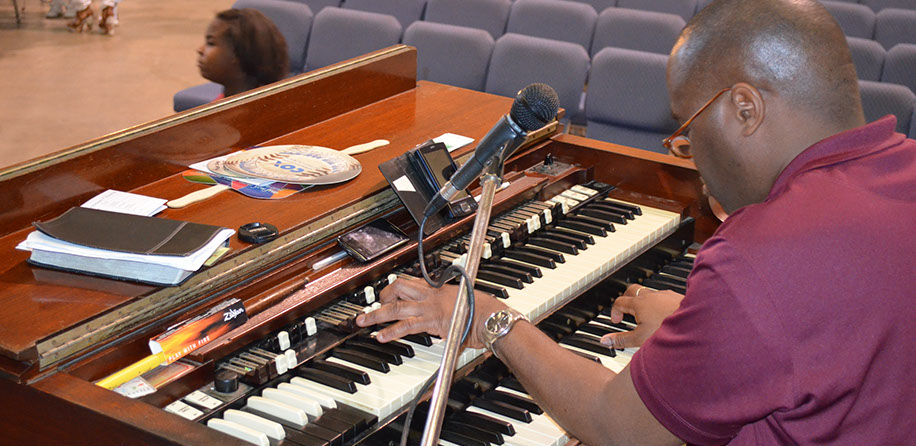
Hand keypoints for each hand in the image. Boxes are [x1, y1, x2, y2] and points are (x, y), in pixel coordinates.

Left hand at [355, 276, 506, 347]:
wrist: (490, 317)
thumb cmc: (482, 312)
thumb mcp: (462, 304)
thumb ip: (450, 308)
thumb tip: (446, 319)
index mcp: (437, 288)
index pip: (411, 283)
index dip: (395, 290)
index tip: (388, 296)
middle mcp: (430, 295)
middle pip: (398, 289)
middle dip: (381, 298)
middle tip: (369, 309)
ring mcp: (429, 307)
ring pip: (396, 307)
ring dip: (376, 315)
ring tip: (363, 322)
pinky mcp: (430, 322)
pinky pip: (405, 326)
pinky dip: (390, 331)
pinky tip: (380, 336)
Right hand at [600, 284, 683, 348]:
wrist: (695, 323)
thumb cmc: (667, 329)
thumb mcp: (639, 339)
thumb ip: (621, 339)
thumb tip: (604, 340)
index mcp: (638, 303)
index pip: (619, 302)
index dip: (614, 311)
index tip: (617, 321)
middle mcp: (650, 296)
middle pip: (632, 290)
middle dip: (626, 299)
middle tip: (626, 311)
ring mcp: (664, 295)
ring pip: (648, 293)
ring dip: (643, 301)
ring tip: (645, 315)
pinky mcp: (676, 297)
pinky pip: (663, 296)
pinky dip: (658, 303)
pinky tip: (663, 314)